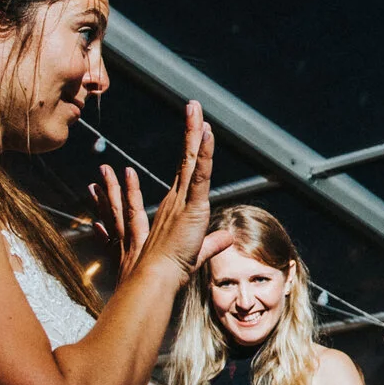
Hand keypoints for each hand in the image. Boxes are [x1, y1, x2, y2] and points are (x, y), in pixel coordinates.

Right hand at [89, 102, 232, 279]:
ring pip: (191, 158)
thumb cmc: (171, 269)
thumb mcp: (199, 251)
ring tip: (195, 106)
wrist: (155, 279)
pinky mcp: (191, 205)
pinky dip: (204, 151)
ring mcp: (181, 199)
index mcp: (177, 205)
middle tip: (193, 105)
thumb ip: (213, 242)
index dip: (193, 150)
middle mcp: (175, 197)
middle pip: (187, 157)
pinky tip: (206, 131)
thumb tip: (228, 236)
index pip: (188, 171)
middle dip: (191, 130)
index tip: (198, 129)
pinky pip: (200, 172)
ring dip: (194, 131)